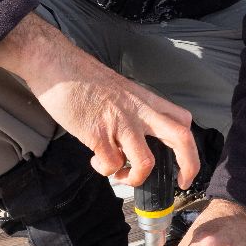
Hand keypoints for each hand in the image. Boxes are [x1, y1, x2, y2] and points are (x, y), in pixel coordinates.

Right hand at [0, 13, 200, 188]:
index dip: (190, 144)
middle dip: (189, 164)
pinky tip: (94, 160)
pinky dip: (104, 169)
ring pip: (146, 162)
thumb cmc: (82, 77)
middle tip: (182, 182)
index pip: (182, 119)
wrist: (55, 64)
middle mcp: (138, 111)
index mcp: (145, 99)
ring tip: (120, 175)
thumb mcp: (120, 91)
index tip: (184, 163)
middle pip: (180, 137)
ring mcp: (119, 122)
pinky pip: (111, 164)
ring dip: (135, 178)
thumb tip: (132, 139)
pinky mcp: (97, 133)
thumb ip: (131, 111)